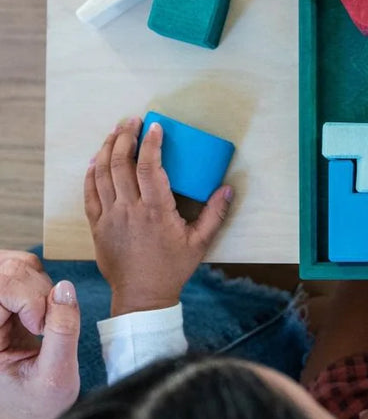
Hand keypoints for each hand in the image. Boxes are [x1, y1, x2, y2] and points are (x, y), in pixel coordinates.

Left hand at [0, 251, 79, 418]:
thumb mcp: (56, 378)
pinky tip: (43, 313)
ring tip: (45, 318)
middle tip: (47, 321)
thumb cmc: (34, 412)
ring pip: (13, 265)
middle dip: (35, 287)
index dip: (28, 296)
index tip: (41, 326)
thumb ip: (62, 332)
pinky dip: (39, 284)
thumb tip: (65, 289)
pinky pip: (20, 274)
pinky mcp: (3, 309)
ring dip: (38, 283)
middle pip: (5, 268)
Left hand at [84, 117, 232, 317]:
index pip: (151, 167)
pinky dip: (90, 173)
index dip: (152, 143)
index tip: (156, 127)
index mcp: (156, 211)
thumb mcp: (200, 242)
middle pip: (121, 164)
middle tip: (132, 122)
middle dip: (125, 137)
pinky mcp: (97, 226)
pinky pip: (89, 193)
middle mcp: (129, 210)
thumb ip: (215, 214)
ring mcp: (109, 217)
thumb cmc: (172, 268)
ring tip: (115, 133)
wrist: (141, 296)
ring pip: (101, 174)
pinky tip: (96, 161)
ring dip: (106, 149)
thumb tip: (227, 189)